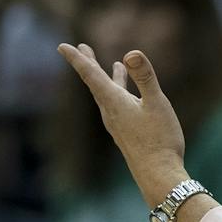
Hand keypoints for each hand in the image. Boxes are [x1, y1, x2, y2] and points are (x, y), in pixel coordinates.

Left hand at [57, 44, 185, 204]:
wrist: (158, 174)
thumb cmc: (159, 140)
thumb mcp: (157, 104)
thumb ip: (145, 78)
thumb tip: (131, 53)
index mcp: (114, 102)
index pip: (91, 75)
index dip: (77, 59)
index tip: (62, 47)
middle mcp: (111, 112)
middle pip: (96, 83)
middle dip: (89, 63)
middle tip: (81, 48)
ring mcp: (118, 124)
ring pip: (108, 95)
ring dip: (109, 78)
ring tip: (115, 66)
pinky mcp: (126, 133)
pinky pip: (118, 106)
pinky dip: (120, 93)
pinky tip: (130, 98)